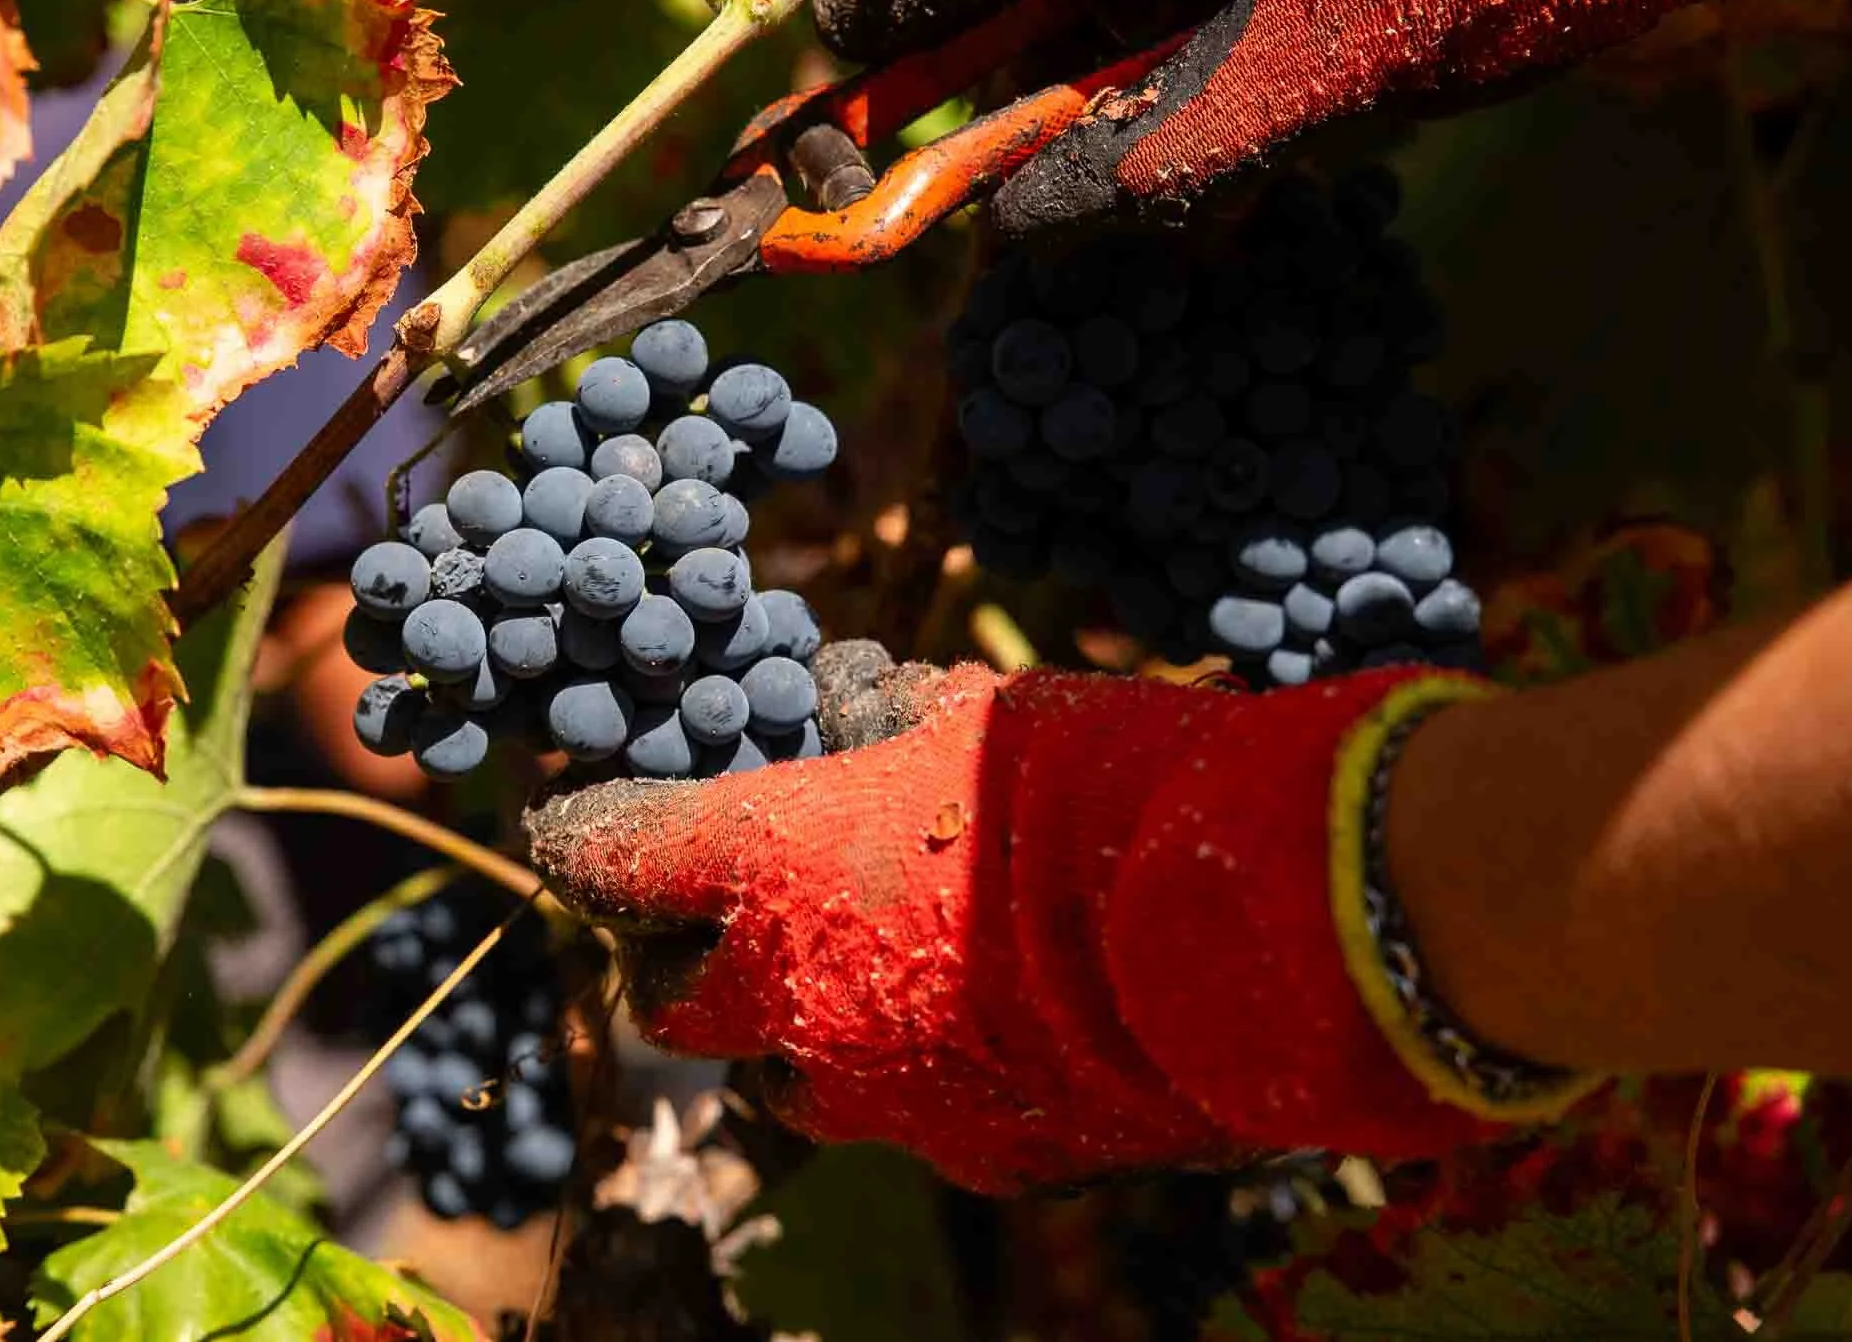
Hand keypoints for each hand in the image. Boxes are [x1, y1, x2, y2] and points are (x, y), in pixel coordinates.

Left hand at [527, 643, 1494, 1191]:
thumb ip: (879, 715)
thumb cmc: (1103, 783)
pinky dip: (911, 1076)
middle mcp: (788, 1001)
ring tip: (854, 973)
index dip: (589, 833)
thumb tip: (838, 695)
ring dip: (784, 1034)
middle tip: (725, 908)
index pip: (599, 858)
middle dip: (676, 957)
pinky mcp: (974, 1155)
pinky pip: (904, 1122)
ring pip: (772, 1085)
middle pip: (662, 1002)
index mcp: (762, 868)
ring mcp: (877, 1100)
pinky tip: (977, 1024)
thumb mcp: (973, 711)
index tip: (597, 818)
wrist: (1262, 926)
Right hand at [812, 0, 1851, 234]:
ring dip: (1089, 59)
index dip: (890, 53)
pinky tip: (1198, 107)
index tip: (819, 127)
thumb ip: (1155, 159)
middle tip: (929, 171)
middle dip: (985, 71)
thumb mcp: (1327, 74)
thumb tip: (1017, 234)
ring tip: (1084, 170)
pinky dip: (1172, 20)